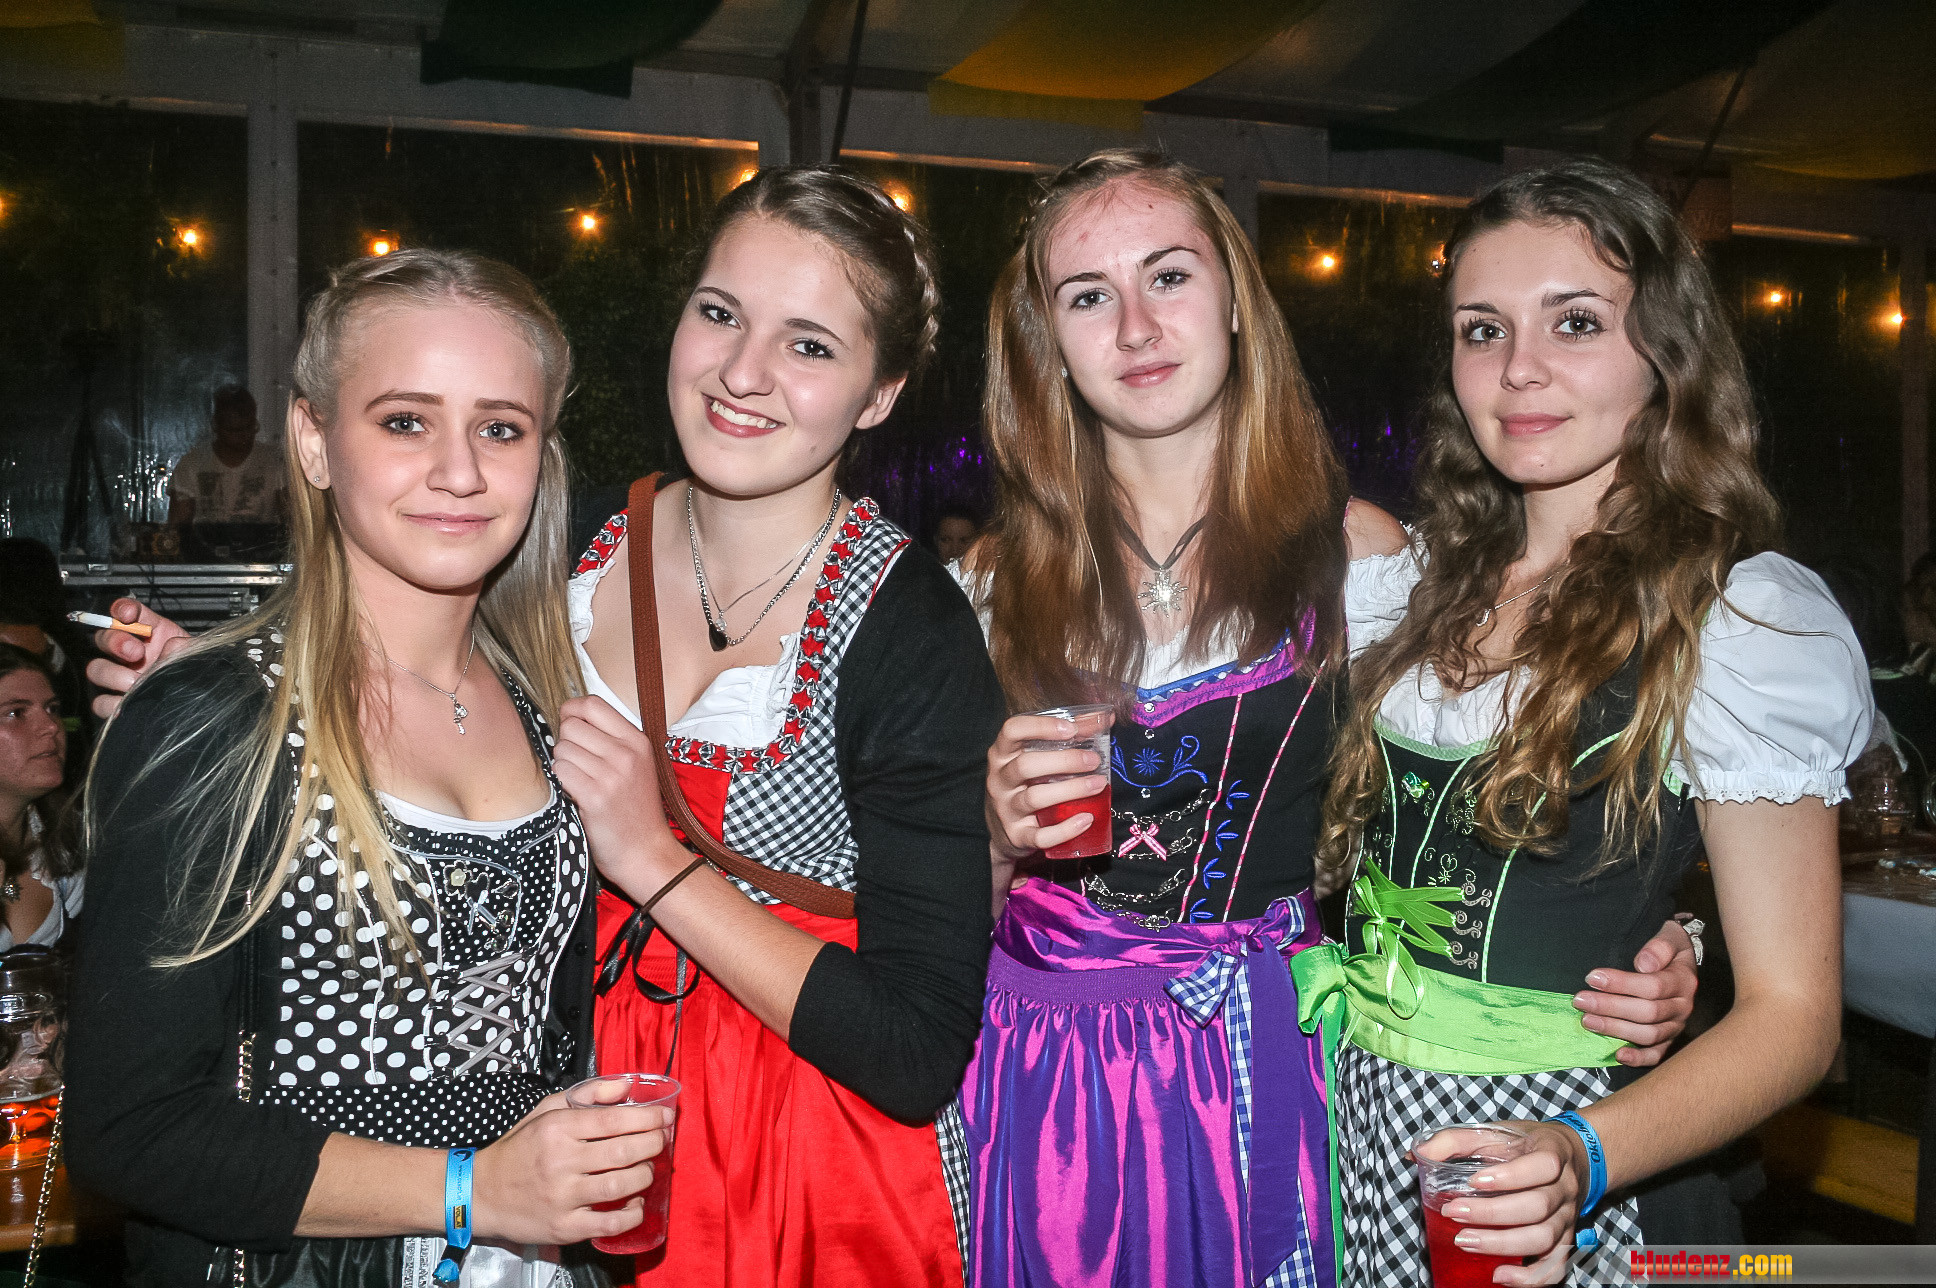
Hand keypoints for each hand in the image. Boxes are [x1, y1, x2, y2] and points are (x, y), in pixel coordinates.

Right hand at [85, 597, 191, 717]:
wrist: (198, 697)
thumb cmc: (193, 670)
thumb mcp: (195, 653)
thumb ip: (185, 646)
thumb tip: (173, 647)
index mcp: (149, 632)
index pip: (127, 611)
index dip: (122, 608)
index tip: (128, 614)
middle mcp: (129, 652)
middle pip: (104, 637)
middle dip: (115, 641)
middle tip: (136, 652)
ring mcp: (121, 677)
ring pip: (96, 669)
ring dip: (112, 673)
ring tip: (135, 682)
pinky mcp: (117, 702)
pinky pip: (100, 702)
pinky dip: (110, 703)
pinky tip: (127, 702)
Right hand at [471, 1092, 669, 1244]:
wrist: (482, 1192)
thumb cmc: (520, 1148)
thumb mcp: (545, 1111)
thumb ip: (588, 1095)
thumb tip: (627, 1086)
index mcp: (557, 1128)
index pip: (614, 1120)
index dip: (647, 1118)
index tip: (664, 1118)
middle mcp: (560, 1161)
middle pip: (623, 1151)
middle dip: (653, 1144)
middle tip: (661, 1141)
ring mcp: (562, 1197)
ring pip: (621, 1185)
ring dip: (645, 1176)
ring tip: (647, 1169)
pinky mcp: (564, 1227)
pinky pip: (609, 1223)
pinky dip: (632, 1214)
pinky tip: (636, 1204)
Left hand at [551, 695, 681, 899]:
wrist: (645, 852)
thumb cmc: (635, 809)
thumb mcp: (637, 765)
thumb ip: (611, 739)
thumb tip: (570, 716)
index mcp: (638, 741)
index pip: (592, 704)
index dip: (572, 712)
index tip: (571, 728)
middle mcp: (627, 753)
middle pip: (571, 725)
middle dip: (566, 743)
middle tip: (578, 765)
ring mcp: (612, 775)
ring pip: (562, 749)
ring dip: (563, 765)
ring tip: (580, 782)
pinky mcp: (595, 797)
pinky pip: (561, 772)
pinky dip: (562, 783)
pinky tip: (576, 794)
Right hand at [984, 711, 1110, 862]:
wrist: (1004, 830)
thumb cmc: (1026, 783)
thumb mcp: (1036, 757)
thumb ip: (1067, 736)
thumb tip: (1105, 718)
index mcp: (1002, 754)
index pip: (1012, 730)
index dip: (1041, 726)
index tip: (1071, 728)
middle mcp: (999, 780)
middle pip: (1026, 765)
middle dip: (1064, 761)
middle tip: (1094, 760)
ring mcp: (1006, 809)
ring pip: (1034, 798)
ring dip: (1070, 790)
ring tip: (1098, 784)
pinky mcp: (1017, 836)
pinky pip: (1040, 836)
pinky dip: (1065, 829)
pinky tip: (1087, 819)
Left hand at [1416, 1120, 1584, 1285]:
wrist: (1572, 1157)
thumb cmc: (1526, 1145)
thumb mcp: (1495, 1132)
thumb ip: (1456, 1139)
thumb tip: (1420, 1154)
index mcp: (1552, 1153)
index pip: (1542, 1166)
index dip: (1510, 1177)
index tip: (1474, 1182)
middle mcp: (1564, 1187)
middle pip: (1537, 1207)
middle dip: (1492, 1215)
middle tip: (1453, 1214)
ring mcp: (1567, 1217)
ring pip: (1544, 1238)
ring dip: (1502, 1244)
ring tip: (1464, 1242)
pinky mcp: (1564, 1241)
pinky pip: (1555, 1267)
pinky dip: (1530, 1278)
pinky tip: (1501, 1276)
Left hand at [1573, 919, 1697, 1066]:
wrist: (1684, 962)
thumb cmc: (1670, 950)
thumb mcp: (1670, 936)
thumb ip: (1659, 947)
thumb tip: (1644, 964)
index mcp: (1682, 981)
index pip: (1652, 986)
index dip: (1621, 983)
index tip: (1592, 977)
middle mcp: (1682, 1007)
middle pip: (1647, 1012)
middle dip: (1610, 1007)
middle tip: (1580, 1001)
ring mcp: (1676, 1026)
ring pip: (1648, 1034)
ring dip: (1616, 1029)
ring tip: (1587, 1021)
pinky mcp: (1669, 1040)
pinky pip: (1657, 1054)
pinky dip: (1639, 1058)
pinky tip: (1618, 1055)